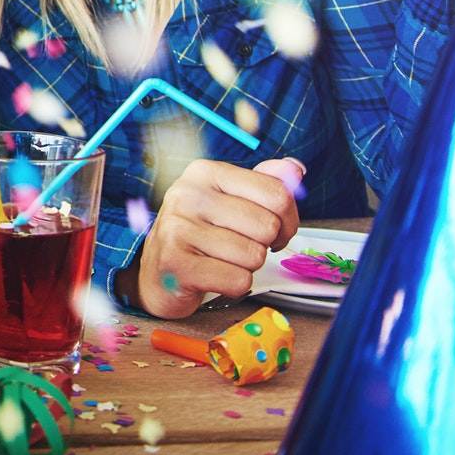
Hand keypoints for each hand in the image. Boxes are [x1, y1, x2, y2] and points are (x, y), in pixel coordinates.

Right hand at [130, 157, 302, 317]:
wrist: (159, 272)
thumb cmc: (201, 234)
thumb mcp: (231, 200)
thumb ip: (265, 182)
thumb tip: (295, 169)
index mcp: (204, 172)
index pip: (277, 194)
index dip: (287, 219)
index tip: (270, 229)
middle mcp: (187, 194)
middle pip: (268, 226)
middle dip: (264, 244)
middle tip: (242, 246)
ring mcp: (177, 228)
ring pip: (254, 255)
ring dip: (246, 266)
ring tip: (222, 260)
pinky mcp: (176, 264)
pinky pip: (237, 280)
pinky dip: (233, 285)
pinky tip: (214, 276)